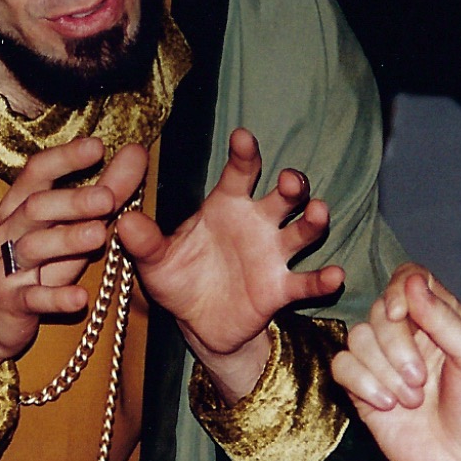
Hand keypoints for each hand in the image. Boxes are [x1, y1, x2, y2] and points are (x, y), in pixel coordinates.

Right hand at [0, 138, 147, 421]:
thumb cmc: (36, 265)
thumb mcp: (66, 227)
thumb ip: (102, 192)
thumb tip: (136, 154)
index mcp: (21, 206)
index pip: (38, 172)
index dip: (65, 158)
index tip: (97, 146)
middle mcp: (11, 231)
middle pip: (36, 207)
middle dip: (72, 200)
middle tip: (109, 197)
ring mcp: (9, 268)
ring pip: (34, 248)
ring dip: (67, 240)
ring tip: (100, 235)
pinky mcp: (13, 303)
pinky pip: (34, 299)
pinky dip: (56, 297)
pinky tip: (80, 297)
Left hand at [119, 128, 342, 399]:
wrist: (196, 323)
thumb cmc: (178, 278)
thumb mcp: (154, 261)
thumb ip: (144, 241)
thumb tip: (125, 221)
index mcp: (226, 206)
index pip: (241, 172)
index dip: (245, 153)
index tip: (243, 137)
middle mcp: (257, 223)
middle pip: (283, 196)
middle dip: (292, 184)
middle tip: (291, 182)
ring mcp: (273, 254)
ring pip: (302, 230)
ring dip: (315, 220)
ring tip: (319, 212)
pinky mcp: (281, 288)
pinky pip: (306, 281)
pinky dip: (323, 278)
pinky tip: (335, 274)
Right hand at [330, 265, 460, 460]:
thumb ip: (445, 319)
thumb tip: (411, 282)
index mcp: (441, 321)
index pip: (408, 280)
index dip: (398, 290)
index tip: (400, 314)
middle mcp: (409, 336)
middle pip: (378, 310)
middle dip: (396, 345)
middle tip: (420, 380)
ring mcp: (383, 363)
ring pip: (357, 337)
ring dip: (383, 371)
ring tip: (411, 400)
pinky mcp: (362, 390)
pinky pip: (342, 366)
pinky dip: (363, 384)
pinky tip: (388, 406)